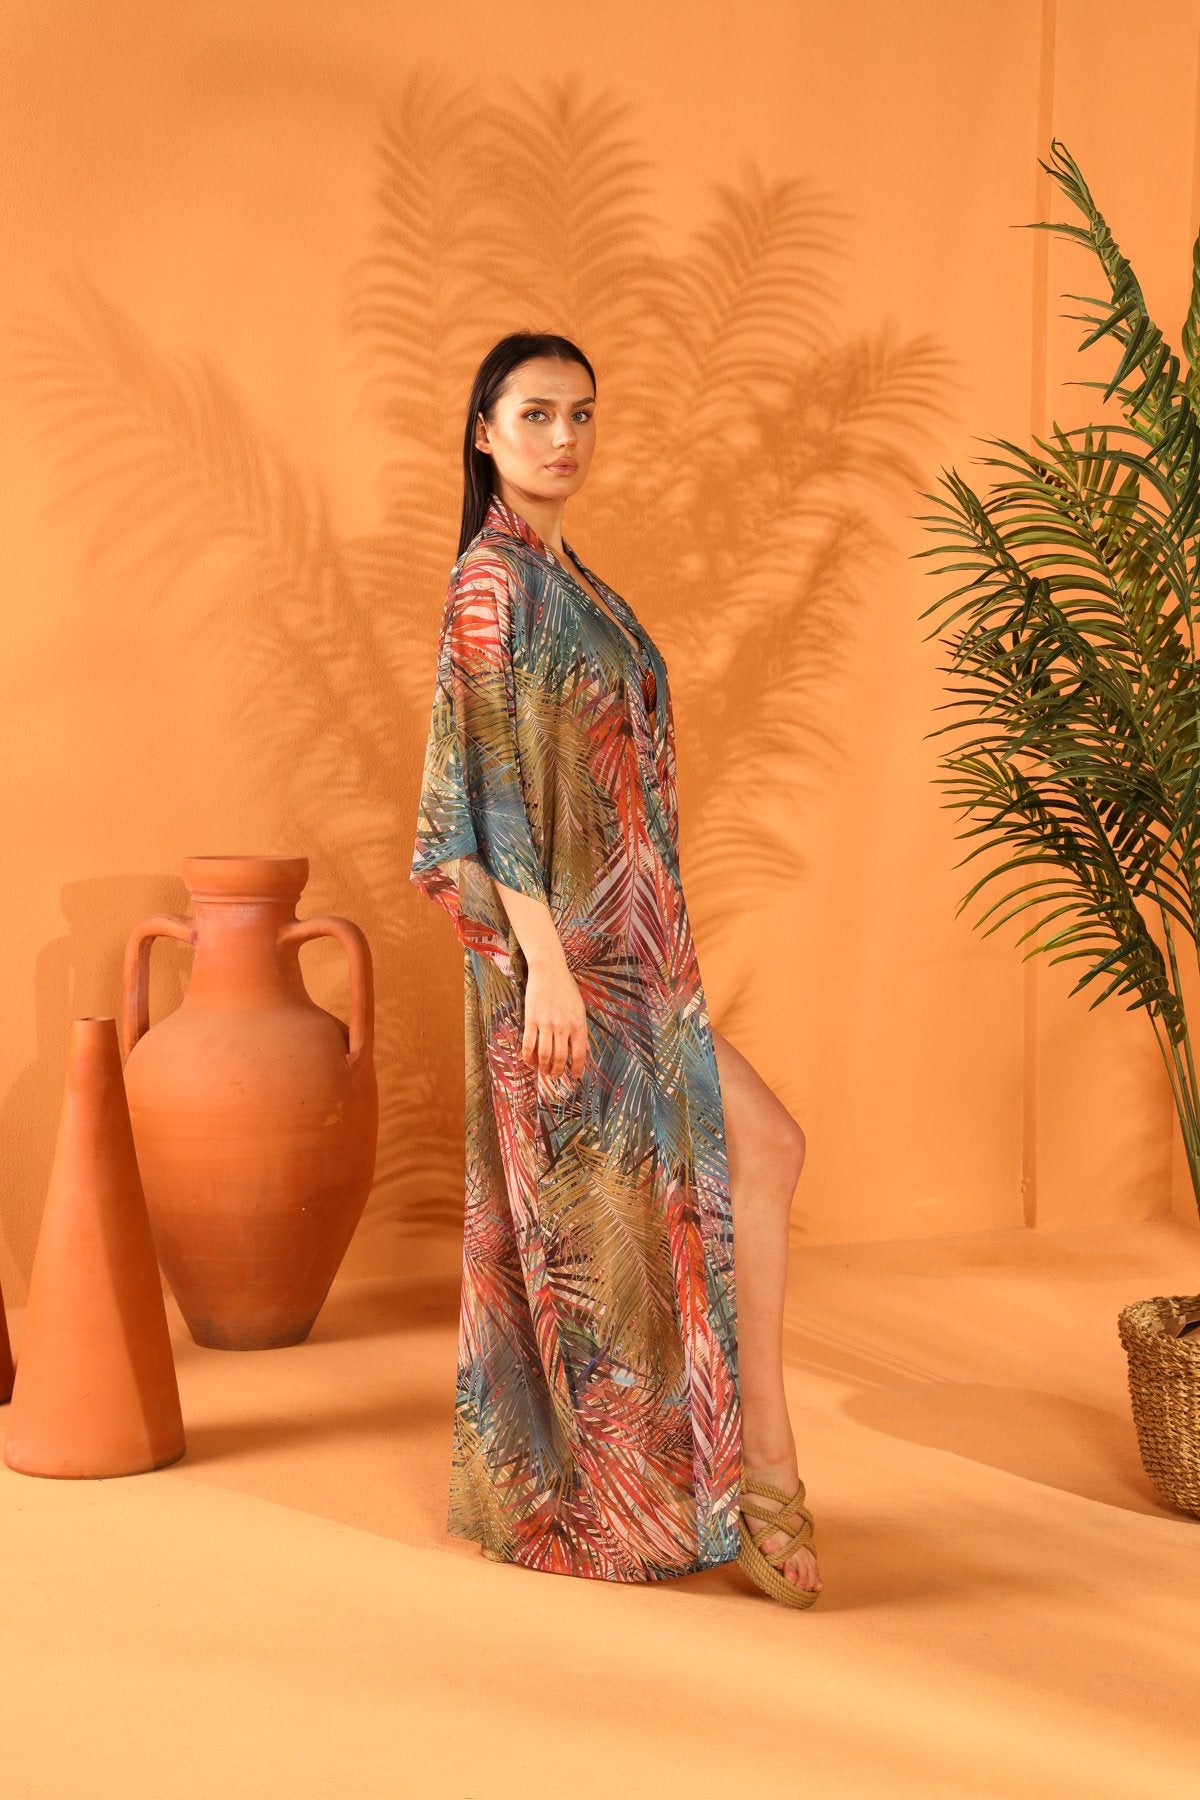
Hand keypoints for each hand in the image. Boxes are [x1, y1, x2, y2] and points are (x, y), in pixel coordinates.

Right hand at [521, 957, 587, 1079]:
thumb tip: (578, 1048)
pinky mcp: (531, 1020)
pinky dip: (528, 1057)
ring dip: (544, 1067)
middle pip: (560, 1058)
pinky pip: (529, 1044)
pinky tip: (529, 1062)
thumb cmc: (566, 988)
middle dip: (558, 1071)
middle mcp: (563, 1027)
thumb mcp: (580, 1008)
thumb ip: (579, 1028)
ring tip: (543, 1071)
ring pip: (544, 1055)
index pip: (579, 1054)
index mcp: (578, 1024)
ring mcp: (546, 1024)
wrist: (549, 971)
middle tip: (555, 1076)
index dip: (577, 1069)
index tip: (574, 1076)